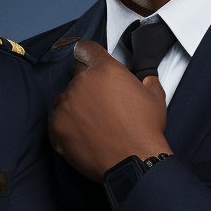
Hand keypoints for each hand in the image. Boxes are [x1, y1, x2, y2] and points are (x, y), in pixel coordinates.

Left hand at [48, 39, 170, 181]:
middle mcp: (81, 83)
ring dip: (76, 107)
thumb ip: (146, 80)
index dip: (90, 55)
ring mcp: (66, 105)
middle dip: (88, 88)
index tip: (90, 61)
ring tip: (94, 124)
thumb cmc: (144, 130)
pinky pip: (58, 121)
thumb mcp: (154, 96)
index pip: (87, 49)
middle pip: (78, 77)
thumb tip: (145, 80)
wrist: (133, 162)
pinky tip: (84, 136)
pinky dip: (67, 127)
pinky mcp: (56, 127)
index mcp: (104, 70)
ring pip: (66, 99)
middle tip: (102, 106)